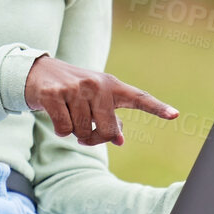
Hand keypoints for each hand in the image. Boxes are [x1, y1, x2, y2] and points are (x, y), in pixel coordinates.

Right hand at [23, 55, 177, 145]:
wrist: (37, 72)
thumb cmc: (73, 91)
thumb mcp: (95, 101)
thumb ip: (110, 119)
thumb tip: (119, 140)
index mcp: (111, 85)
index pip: (138, 97)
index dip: (157, 108)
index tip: (175, 115)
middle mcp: (96, 84)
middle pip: (106, 129)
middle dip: (94, 138)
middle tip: (85, 133)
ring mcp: (75, 88)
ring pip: (81, 132)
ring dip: (74, 133)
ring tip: (68, 116)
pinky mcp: (54, 94)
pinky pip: (64, 129)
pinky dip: (60, 130)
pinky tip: (55, 116)